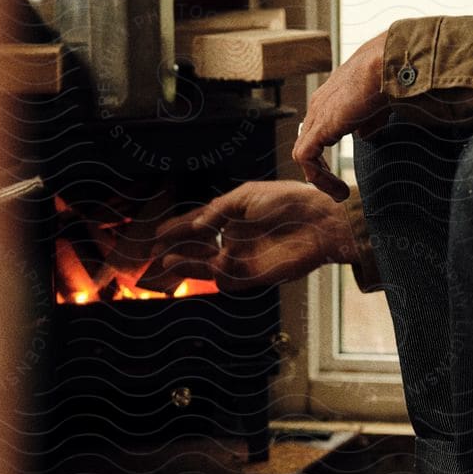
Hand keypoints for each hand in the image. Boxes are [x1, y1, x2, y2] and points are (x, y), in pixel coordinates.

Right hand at [145, 181, 357, 292]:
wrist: (318, 221)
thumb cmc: (288, 202)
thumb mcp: (247, 196)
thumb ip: (219, 210)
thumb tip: (197, 225)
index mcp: (234, 217)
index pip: (199, 225)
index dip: (179, 229)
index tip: (158, 233)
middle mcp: (235, 239)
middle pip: (197, 249)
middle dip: (175, 250)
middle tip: (154, 251)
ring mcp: (243, 258)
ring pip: (205, 266)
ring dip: (184, 265)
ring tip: (163, 261)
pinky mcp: (252, 275)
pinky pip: (223, 277)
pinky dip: (206, 271)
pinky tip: (195, 262)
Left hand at [293, 31, 390, 200]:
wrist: (386, 65)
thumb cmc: (388, 77)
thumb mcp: (377, 104)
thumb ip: (369, 121)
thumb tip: (365, 135)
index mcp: (330, 98)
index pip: (319, 129)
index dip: (326, 153)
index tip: (341, 173)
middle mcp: (319, 106)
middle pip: (309, 142)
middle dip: (320, 169)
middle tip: (338, 189)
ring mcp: (316, 116)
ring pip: (305, 154)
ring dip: (320, 178)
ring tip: (340, 193)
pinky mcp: (319, 128)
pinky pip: (306, 159)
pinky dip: (319, 178)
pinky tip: (339, 189)